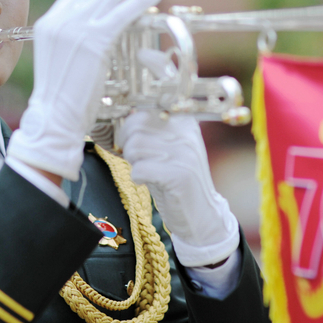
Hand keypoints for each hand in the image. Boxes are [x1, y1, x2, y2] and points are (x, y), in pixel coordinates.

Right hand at [6, 0, 163, 180]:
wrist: (54, 119)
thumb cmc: (61, 101)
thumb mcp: (63, 63)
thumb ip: (77, 45)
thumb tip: (102, 37)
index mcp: (48, 24)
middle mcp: (59, 22)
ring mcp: (75, 29)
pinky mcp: (94, 41)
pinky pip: (122, 13)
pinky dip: (140, 1)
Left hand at [117, 108, 239, 266]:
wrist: (202, 214)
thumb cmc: (178, 179)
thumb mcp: (170, 148)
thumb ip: (151, 131)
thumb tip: (120, 119)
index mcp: (184, 121)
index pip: (145, 109)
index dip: (129, 124)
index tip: (128, 138)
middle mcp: (186, 133)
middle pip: (136, 126)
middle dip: (127, 144)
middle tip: (137, 159)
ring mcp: (184, 153)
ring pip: (135, 146)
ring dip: (133, 161)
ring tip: (146, 170)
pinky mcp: (178, 175)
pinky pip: (139, 169)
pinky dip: (137, 177)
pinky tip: (148, 181)